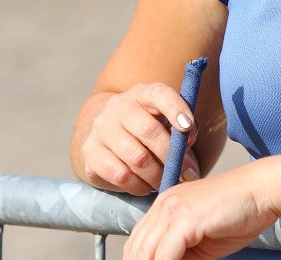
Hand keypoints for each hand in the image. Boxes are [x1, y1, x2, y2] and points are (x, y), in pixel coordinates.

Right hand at [77, 83, 200, 194]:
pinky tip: (146, 187)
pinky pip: (121, 175)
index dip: (175, 108)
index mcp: (142, 93)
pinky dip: (139, 186)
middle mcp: (119, 106)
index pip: (159, 94)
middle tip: (185, 174)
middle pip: (149, 131)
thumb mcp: (166, 122)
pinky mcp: (90, 151)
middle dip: (170, 157)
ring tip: (165, 182)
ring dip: (157, 175)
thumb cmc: (149, 130)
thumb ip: (182, 134)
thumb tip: (189, 166)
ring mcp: (102, 127)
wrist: (110, 136)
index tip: (188, 127)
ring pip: (136, 158)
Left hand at [124, 159, 280, 259]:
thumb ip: (179, 253)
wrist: (261, 191)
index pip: (137, 244)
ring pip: (146, 254)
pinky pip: (164, 256)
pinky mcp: (185, 219)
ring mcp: (173, 209)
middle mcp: (163, 204)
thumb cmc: (237, 214)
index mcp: (164, 206)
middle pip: (136, 250)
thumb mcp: (199, 239)